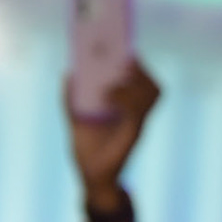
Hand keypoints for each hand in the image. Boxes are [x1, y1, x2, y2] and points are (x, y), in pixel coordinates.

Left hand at [67, 60, 160, 213]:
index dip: (138, 62)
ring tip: (115, 79)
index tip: (125, 44)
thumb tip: (68, 72)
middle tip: (125, 58)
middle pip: (153, 85)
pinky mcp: (134, 135)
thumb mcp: (74, 117)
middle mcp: (137, 114)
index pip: (143, 79)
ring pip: (152, 95)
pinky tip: (108, 95)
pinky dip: (126, 99)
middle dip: (141, 69)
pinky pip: (138, 112)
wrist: (89, 177)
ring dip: (136, 82)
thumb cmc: (86, 149)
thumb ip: (70, 97)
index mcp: (127, 107)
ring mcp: (138, 124)